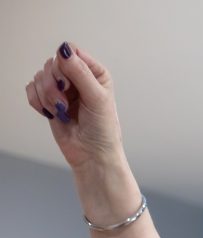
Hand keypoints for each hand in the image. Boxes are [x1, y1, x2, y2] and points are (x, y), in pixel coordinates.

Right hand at [25, 42, 125, 171]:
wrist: (92, 155)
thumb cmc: (103, 130)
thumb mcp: (97, 98)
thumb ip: (80, 73)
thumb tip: (64, 50)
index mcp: (94, 73)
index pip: (71, 52)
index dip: (64, 65)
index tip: (67, 84)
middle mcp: (78, 78)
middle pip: (51, 63)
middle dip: (54, 85)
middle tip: (65, 102)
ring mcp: (62, 89)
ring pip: (40, 76)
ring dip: (47, 96)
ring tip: (62, 111)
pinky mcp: (49, 100)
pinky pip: (31, 89)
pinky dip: (38, 102)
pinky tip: (51, 113)